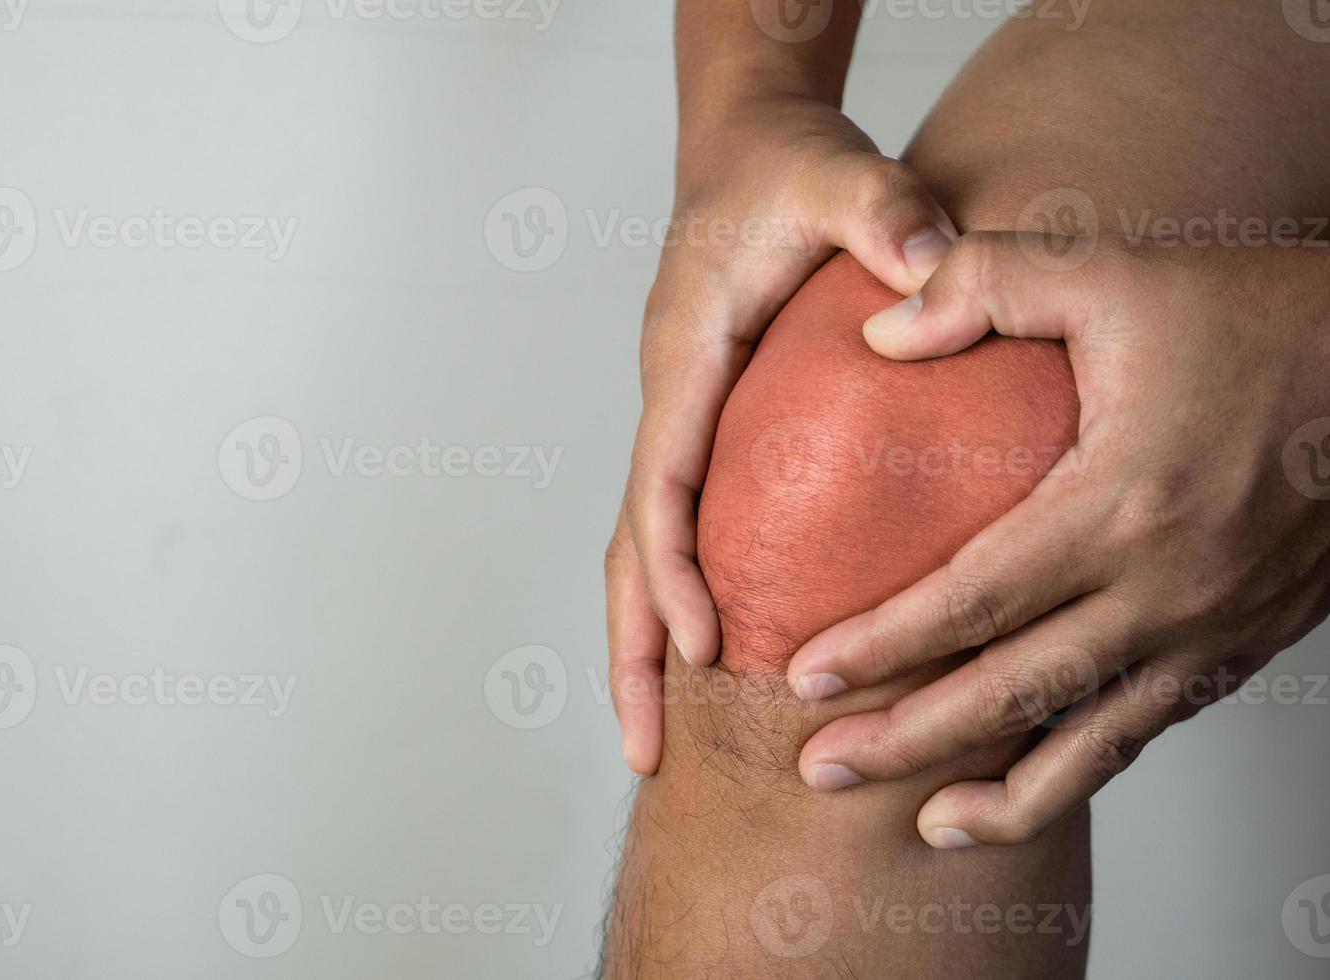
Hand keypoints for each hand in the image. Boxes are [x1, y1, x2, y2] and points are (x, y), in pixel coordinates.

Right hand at [606, 93, 958, 772]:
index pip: (665, 483)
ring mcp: (680, 420)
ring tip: (655, 741)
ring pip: (639, 550)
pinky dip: (676, 600)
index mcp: (687, 357)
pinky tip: (713, 654)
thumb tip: (928, 266)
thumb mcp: (836, 170)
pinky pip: (679, 530)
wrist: (745, 148)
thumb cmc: (783, 166)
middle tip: (647, 753)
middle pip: (628, 544)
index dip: (676, 572)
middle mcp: (670, 399)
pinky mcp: (705, 431)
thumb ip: (881, 210)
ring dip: (640, 644)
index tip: (704, 651)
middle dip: (631, 650)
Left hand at [787, 232, 1329, 844]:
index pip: (973, 599)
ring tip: (918, 823)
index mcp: (1122, 503)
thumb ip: (985, 284)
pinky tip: (1027, 792)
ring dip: (997, 793)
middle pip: (1014, 692)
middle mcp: (1168, 589)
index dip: (882, 644)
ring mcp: (1212, 630)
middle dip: (907, 741)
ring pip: (1088, 742)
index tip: (805, 675)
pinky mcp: (1245, 646)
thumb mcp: (1113, 272)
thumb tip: (876, 333)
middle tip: (821, 768)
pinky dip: (1080, 775)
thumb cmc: (1258, 315)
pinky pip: (1147, 733)